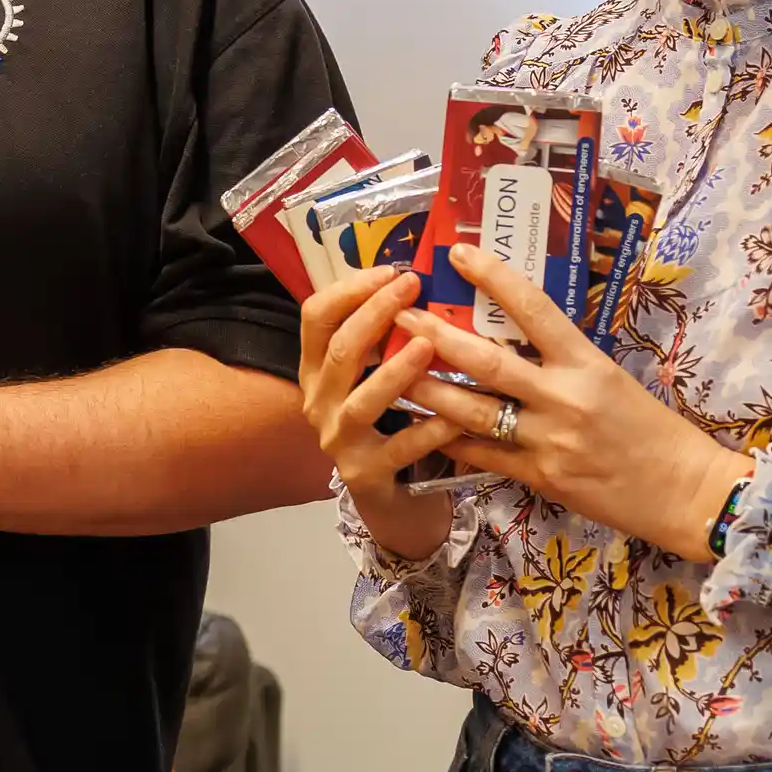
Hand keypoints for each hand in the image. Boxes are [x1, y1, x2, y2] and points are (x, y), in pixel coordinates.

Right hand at [300, 265, 471, 558]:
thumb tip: (419, 279)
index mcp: (317, 370)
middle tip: (414, 287)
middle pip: (340, 350)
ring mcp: (340, 440)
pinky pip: (400, 447)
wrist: (392, 501)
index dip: (349, 289)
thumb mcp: (376, 377)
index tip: (390, 270)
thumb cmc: (390, 425)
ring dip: (396, 370)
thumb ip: (386, 337)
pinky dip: (429, 429)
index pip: (315, 317)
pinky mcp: (367, 474)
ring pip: (363, 400)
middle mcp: (320, 402)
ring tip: (430, 345)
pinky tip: (456, 416)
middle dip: (377, 313)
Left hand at [400, 247, 753, 559]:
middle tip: (398, 315)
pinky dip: (450, 440)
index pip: (534, 307)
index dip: (493, 277)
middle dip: (436, 337)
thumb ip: (565, 358)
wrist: (686, 490)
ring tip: (391, 373)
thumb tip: (517, 333)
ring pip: (472, 412)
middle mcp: (564, 397)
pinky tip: (422, 427)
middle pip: (486, 361)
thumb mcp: (612, 377)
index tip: (460, 254)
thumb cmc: (653, 429)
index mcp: (587, 362)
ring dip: (427, 390)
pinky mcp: (541, 478)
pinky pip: (483, 456)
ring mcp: (549, 440)